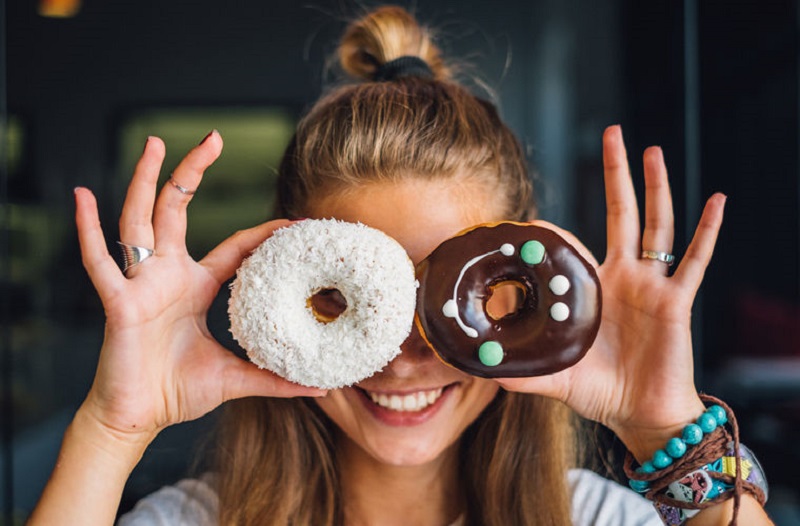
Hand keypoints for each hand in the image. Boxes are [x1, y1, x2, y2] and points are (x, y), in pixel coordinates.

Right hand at [75, 131, 323, 444]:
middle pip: (179, 210)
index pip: (234, 247)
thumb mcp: (235, 378)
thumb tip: (319, 387)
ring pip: (141, 220)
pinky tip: (83, 196)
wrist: (137, 417)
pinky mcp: (118, 302)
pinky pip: (99, 262)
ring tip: (154, 142)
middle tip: (213, 137)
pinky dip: (88, 230)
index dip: (262, 233)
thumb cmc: (177, 392)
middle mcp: (167, 275)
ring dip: (146, 180)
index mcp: (194, 286)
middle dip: (193, 172)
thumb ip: (274, 379)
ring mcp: (141, 284)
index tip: (293, 222)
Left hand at [498, 125, 723, 458]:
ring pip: (656, 225)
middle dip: (617, 175)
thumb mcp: (553, 376)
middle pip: (622, 214)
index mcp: (594, 289)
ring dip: (656, 187)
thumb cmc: (600, 391)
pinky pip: (695, 261)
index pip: (576, 245)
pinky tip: (716, 201)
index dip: (557, 231)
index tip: (533, 218)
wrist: (640, 414)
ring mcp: (651, 286)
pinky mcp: (676, 301)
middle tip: (612, 134)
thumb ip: (521, 371)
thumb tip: (480, 369)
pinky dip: (707, 231)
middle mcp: (624, 278)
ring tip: (652, 150)